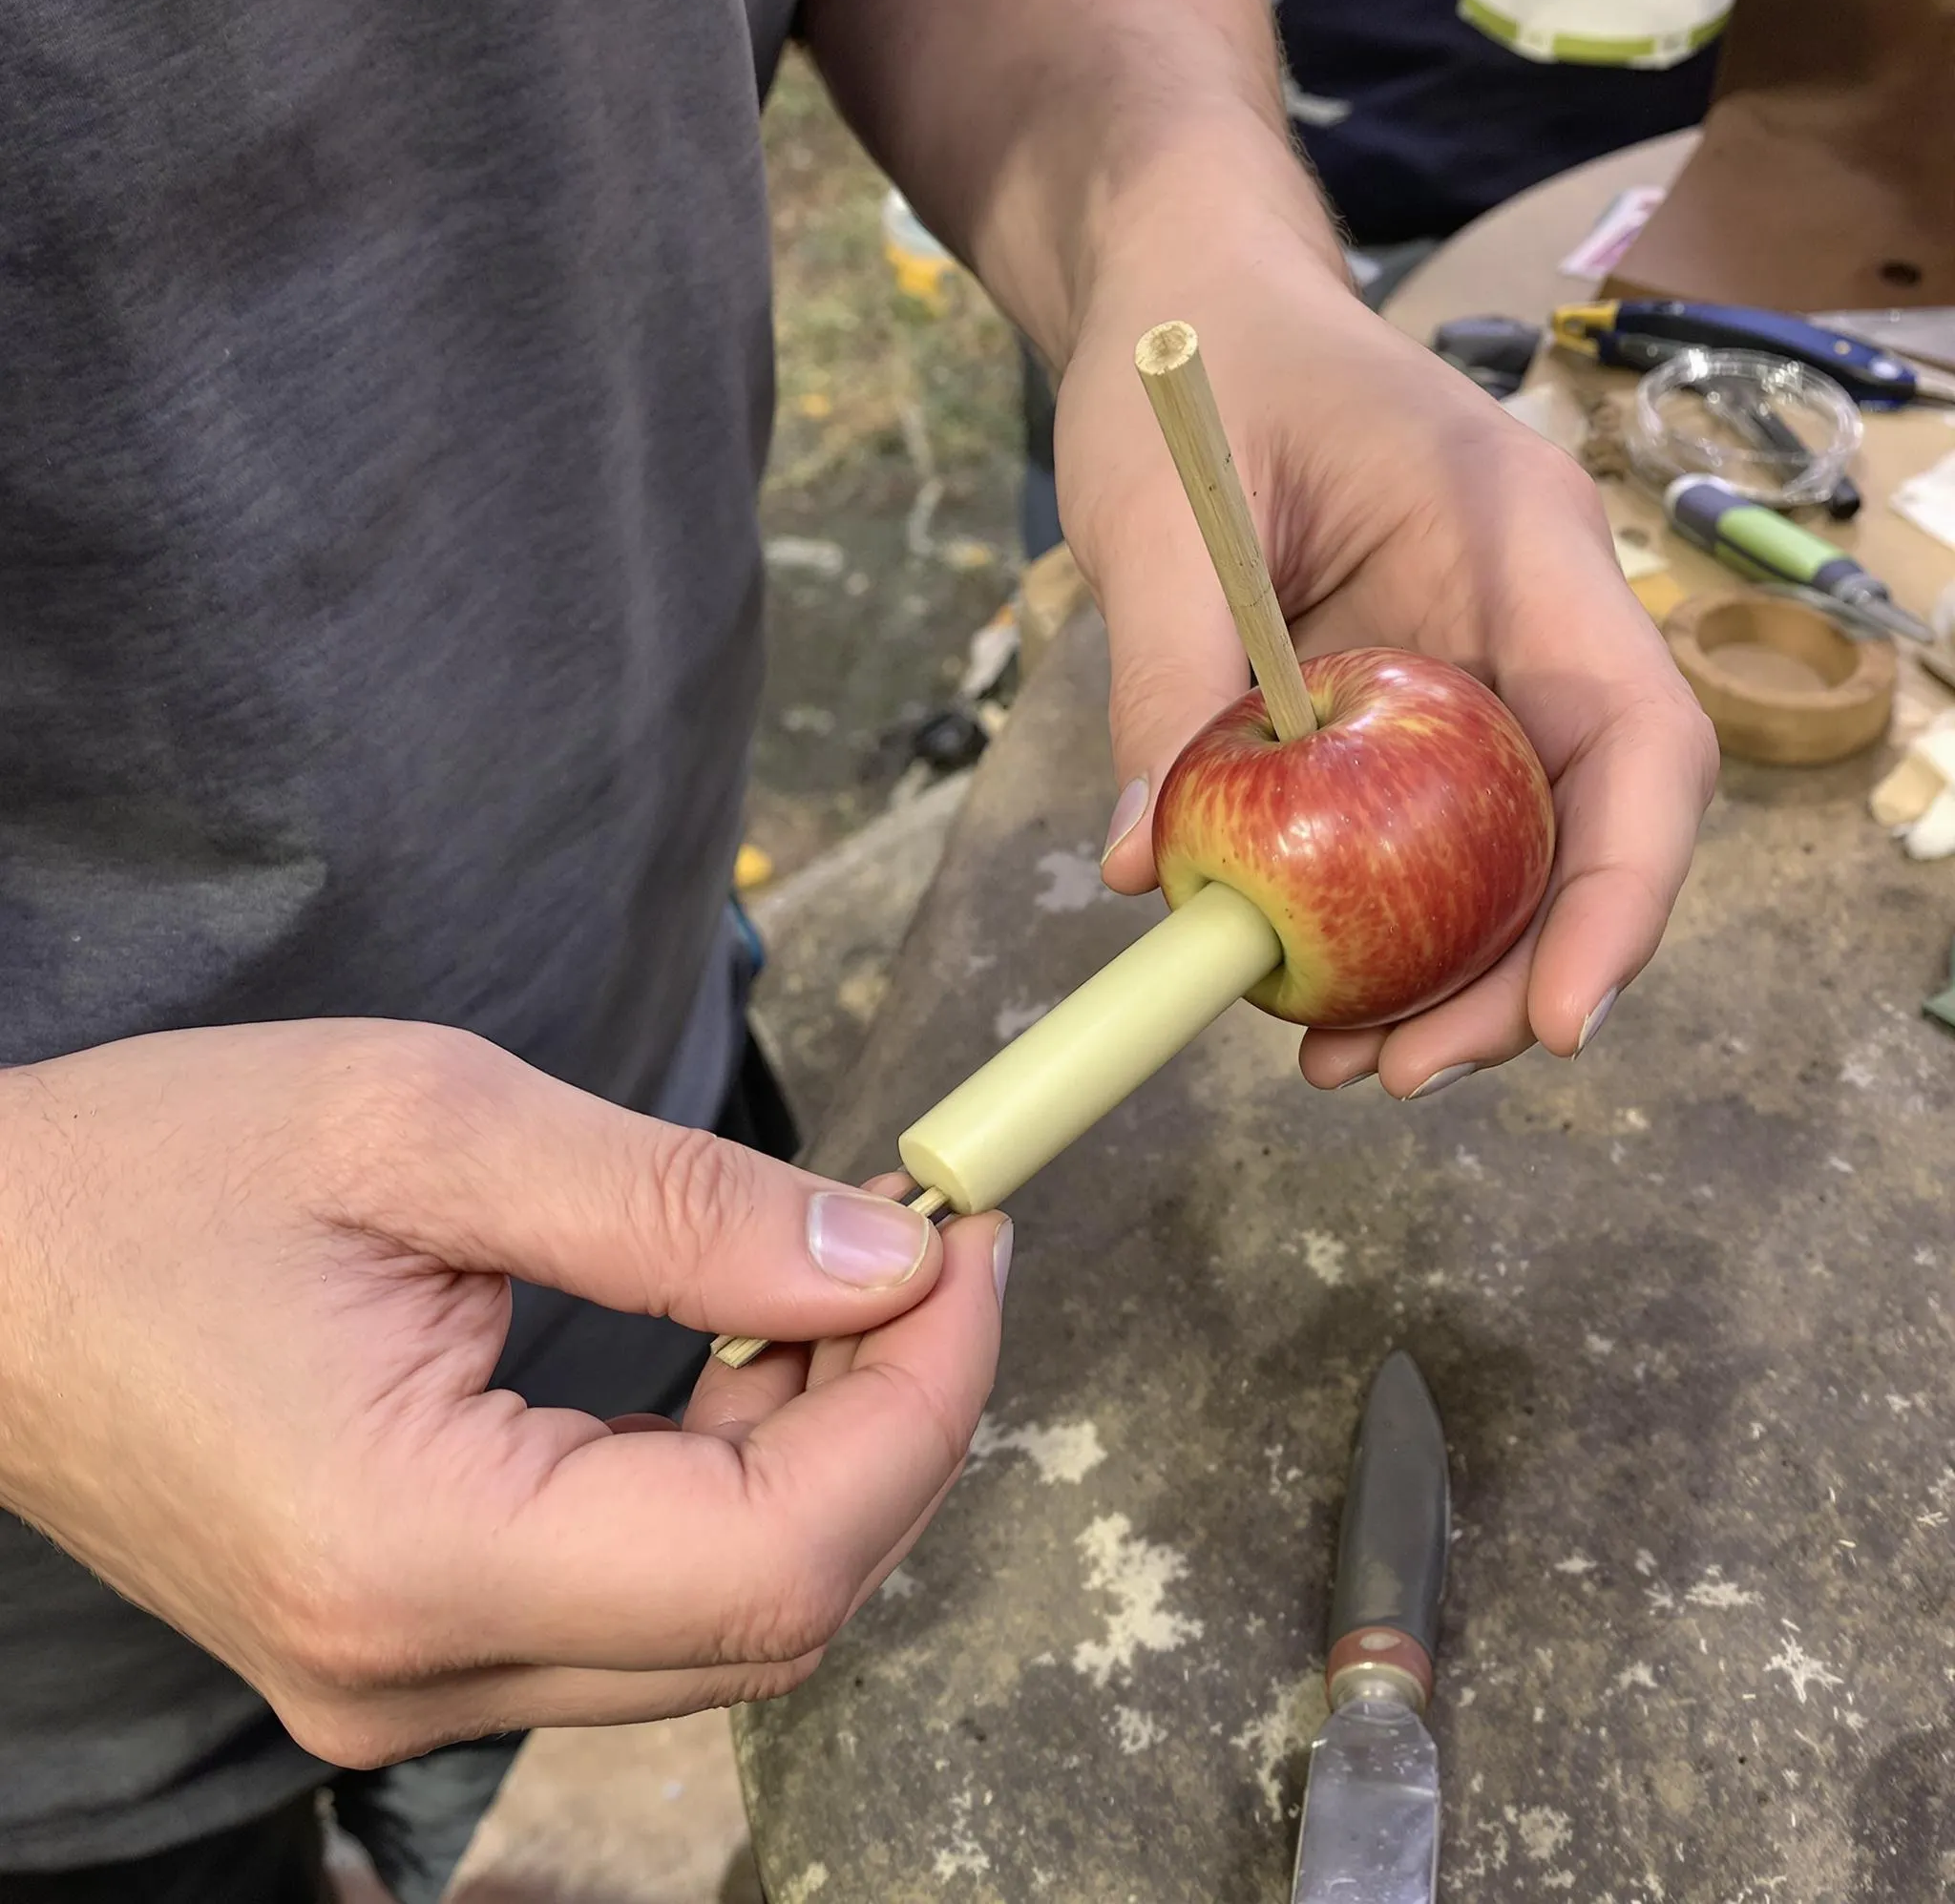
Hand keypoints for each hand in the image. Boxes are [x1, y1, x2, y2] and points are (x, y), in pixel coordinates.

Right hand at [0, 1022, 1006, 1767]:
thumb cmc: (164, 1171)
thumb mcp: (431, 1127)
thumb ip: (676, 1207)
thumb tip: (887, 1256)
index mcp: (408, 1552)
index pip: (775, 1553)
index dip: (921, 1401)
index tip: (973, 1246)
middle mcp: (413, 1672)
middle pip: (775, 1607)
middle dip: (898, 1422)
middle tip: (930, 1248)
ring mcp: (407, 1684)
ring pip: (725, 1617)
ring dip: (825, 1451)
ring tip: (836, 1281)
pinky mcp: (413, 1645)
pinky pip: (644, 1598)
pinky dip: (734, 1480)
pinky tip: (740, 1353)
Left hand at [1057, 158, 1716, 1096]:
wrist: (1183, 298)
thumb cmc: (1187, 359)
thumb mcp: (1158, 513)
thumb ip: (1166, 686)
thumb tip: (1144, 879)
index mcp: (1517, 541)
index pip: (1638, 738)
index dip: (1620, 895)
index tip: (1559, 1026)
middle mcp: (1526, 617)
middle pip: (1586, 831)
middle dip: (1518, 977)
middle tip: (1391, 1076)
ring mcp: (1474, 665)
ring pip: (1513, 854)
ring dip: (1447, 975)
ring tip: (1337, 1062)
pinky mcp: (1407, 705)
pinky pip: (1427, 835)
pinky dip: (1383, 923)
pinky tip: (1305, 990)